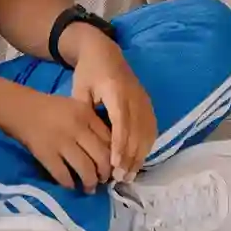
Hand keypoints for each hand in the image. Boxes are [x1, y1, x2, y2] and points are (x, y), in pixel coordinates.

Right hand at [0, 76, 114, 192]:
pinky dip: (69, 183)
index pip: (110, 139)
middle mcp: (78, 128)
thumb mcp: (76, 106)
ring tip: (90, 188)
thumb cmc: (48, 106)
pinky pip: (63, 174)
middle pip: (101, 156)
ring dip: (90, 182)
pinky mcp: (45, 153)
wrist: (18, 107)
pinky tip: (71, 186)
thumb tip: (107, 145)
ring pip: (85, 168)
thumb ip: (91, 122)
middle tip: (105, 180)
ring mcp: (62, 142)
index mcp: (87, 115)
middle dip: (106, 173)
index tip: (115, 165)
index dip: (115, 155)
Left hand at [64, 28, 154, 183]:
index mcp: (117, 91)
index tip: (115, 165)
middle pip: (137, 130)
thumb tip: (88, 142)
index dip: (120, 145)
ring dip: (140, 154)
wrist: (105, 51)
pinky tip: (140, 160)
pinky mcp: (148, 103)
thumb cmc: (89, 72)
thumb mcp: (79, 89)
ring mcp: (144, 99)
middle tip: (120, 178)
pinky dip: (147, 145)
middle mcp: (135, 96)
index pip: (121, 122)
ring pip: (147, 131)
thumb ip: (84, 113)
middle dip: (130, 156)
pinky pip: (151, 127)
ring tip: (130, 175)